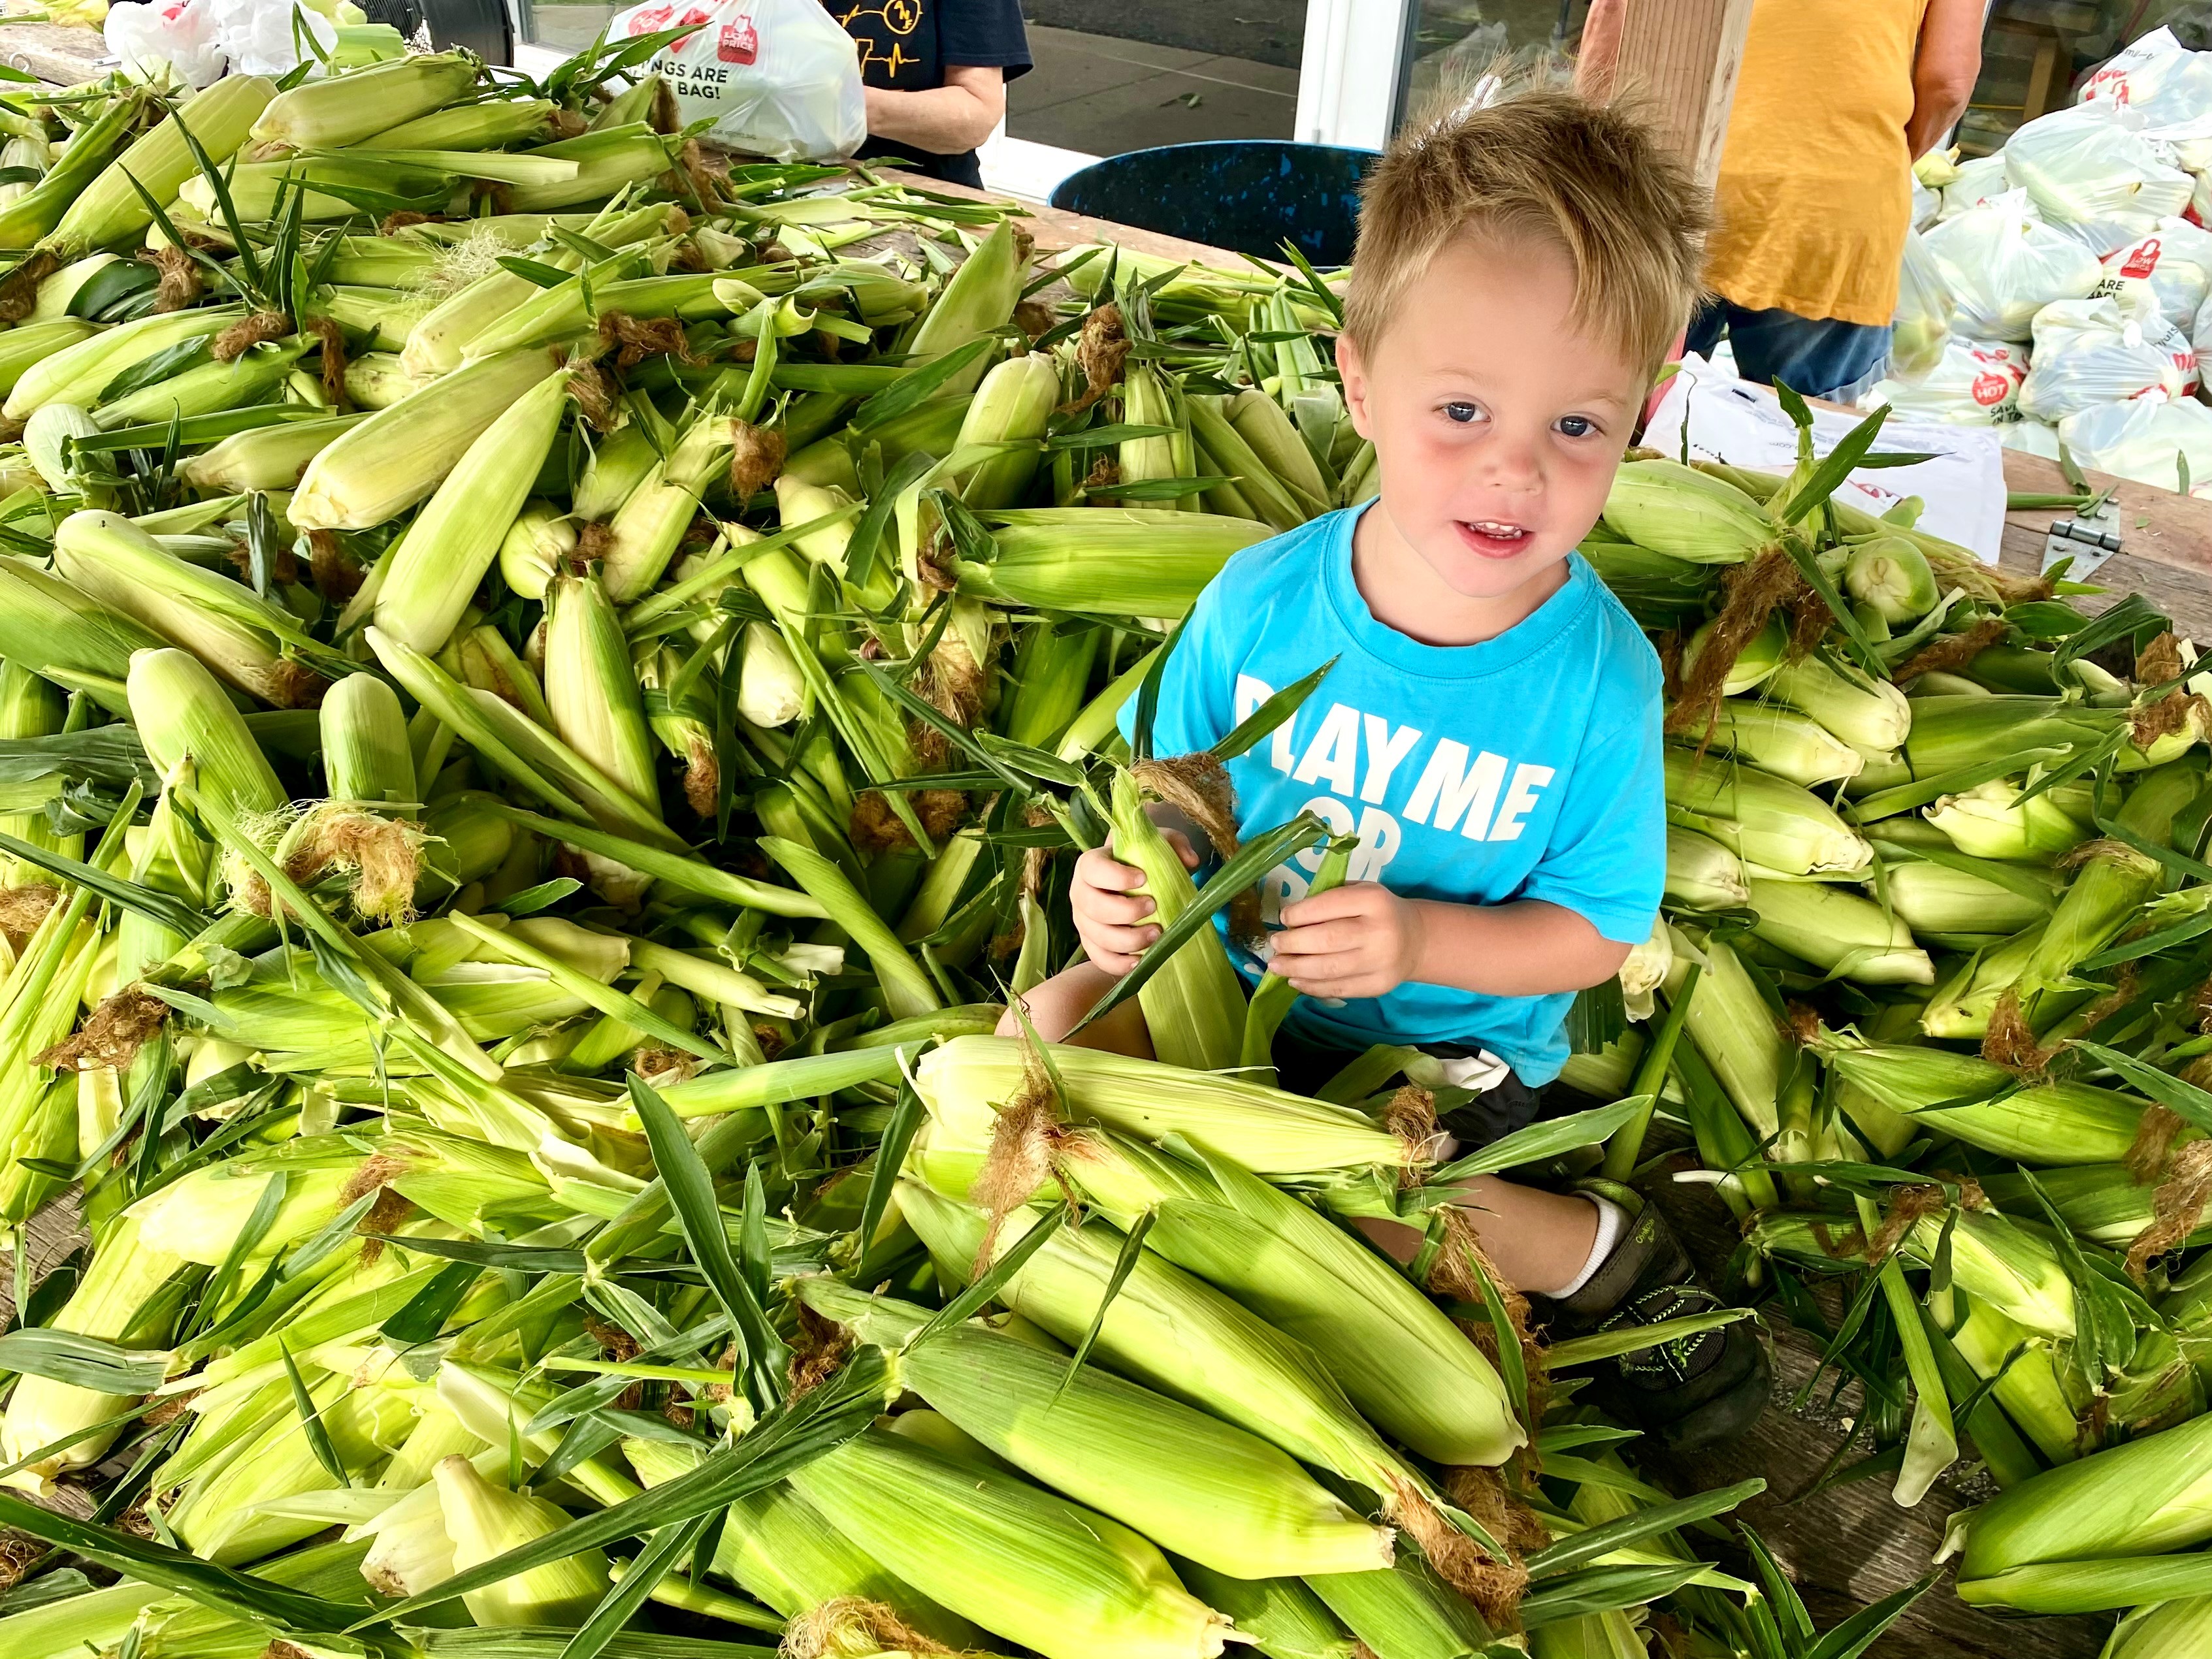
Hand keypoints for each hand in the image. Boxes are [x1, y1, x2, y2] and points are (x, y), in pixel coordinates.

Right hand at [1070, 830, 1199, 974]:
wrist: (1137, 887)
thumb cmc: (1144, 863)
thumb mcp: (1160, 845)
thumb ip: (1174, 843)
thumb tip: (1190, 860)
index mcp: (1090, 865)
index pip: (1091, 868)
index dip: (1114, 875)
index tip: (1143, 878)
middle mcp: (1080, 893)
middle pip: (1091, 906)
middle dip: (1124, 911)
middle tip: (1153, 907)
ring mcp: (1083, 922)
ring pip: (1096, 936)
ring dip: (1128, 940)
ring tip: (1156, 934)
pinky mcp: (1092, 944)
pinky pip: (1099, 959)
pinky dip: (1119, 964)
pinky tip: (1140, 960)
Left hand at [1271, 882, 1426, 1000]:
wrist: (1416, 939)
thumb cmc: (1377, 911)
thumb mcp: (1361, 892)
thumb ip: (1330, 900)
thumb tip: (1290, 920)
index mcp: (1374, 900)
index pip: (1330, 906)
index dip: (1300, 913)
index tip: (1284, 918)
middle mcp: (1379, 932)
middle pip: (1327, 940)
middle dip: (1293, 943)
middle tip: (1275, 944)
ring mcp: (1380, 962)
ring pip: (1330, 969)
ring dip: (1296, 968)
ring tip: (1276, 965)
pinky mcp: (1378, 986)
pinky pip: (1338, 989)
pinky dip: (1312, 987)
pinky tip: (1295, 981)